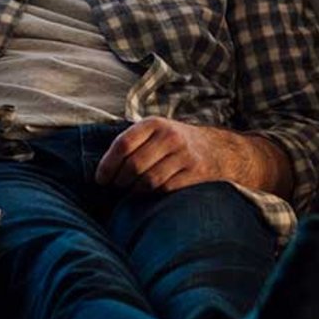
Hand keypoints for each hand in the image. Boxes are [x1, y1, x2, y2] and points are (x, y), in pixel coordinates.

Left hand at [95, 117, 279, 195]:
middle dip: (120, 181)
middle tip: (115, 187)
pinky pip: (166, 189)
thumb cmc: (175, 142)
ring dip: (135, 190)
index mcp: (154, 124)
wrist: (218, 148)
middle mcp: (170, 136)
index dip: (108, 165)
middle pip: (134, 166)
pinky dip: (153, 195)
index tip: (100, 179)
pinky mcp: (196, 171)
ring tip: (130, 191)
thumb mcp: (155, 130)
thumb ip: (132, 141)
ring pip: (149, 181)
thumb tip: (102, 168)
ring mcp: (184, 154)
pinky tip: (149, 193)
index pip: (123, 144)